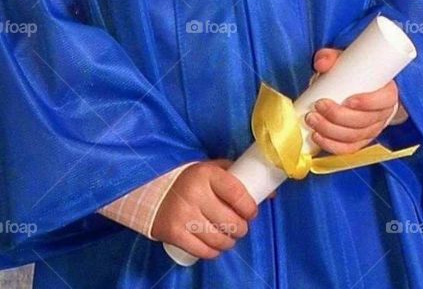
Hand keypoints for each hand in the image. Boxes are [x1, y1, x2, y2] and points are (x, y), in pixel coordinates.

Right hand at [151, 158, 268, 259]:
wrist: (152, 193)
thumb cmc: (190, 181)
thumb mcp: (211, 170)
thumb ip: (237, 177)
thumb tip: (270, 195)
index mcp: (206, 174)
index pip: (238, 194)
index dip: (250, 208)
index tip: (250, 212)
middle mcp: (195, 193)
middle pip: (231, 222)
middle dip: (241, 228)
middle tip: (238, 227)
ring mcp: (184, 215)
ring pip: (220, 240)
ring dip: (229, 242)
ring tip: (228, 237)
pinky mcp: (174, 233)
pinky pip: (204, 251)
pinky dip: (214, 252)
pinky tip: (214, 245)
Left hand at [304, 47, 405, 154]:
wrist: (355, 87)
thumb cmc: (352, 73)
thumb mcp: (344, 60)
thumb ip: (330, 57)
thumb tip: (321, 64)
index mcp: (387, 92)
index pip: (385, 101)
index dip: (369, 103)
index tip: (349, 100)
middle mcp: (382, 114)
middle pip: (365, 122)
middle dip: (339, 117)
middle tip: (319, 105)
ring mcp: (371, 130)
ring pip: (354, 136)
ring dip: (330, 131)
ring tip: (312, 119)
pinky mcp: (359, 141)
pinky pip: (348, 149)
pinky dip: (332, 145)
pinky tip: (317, 136)